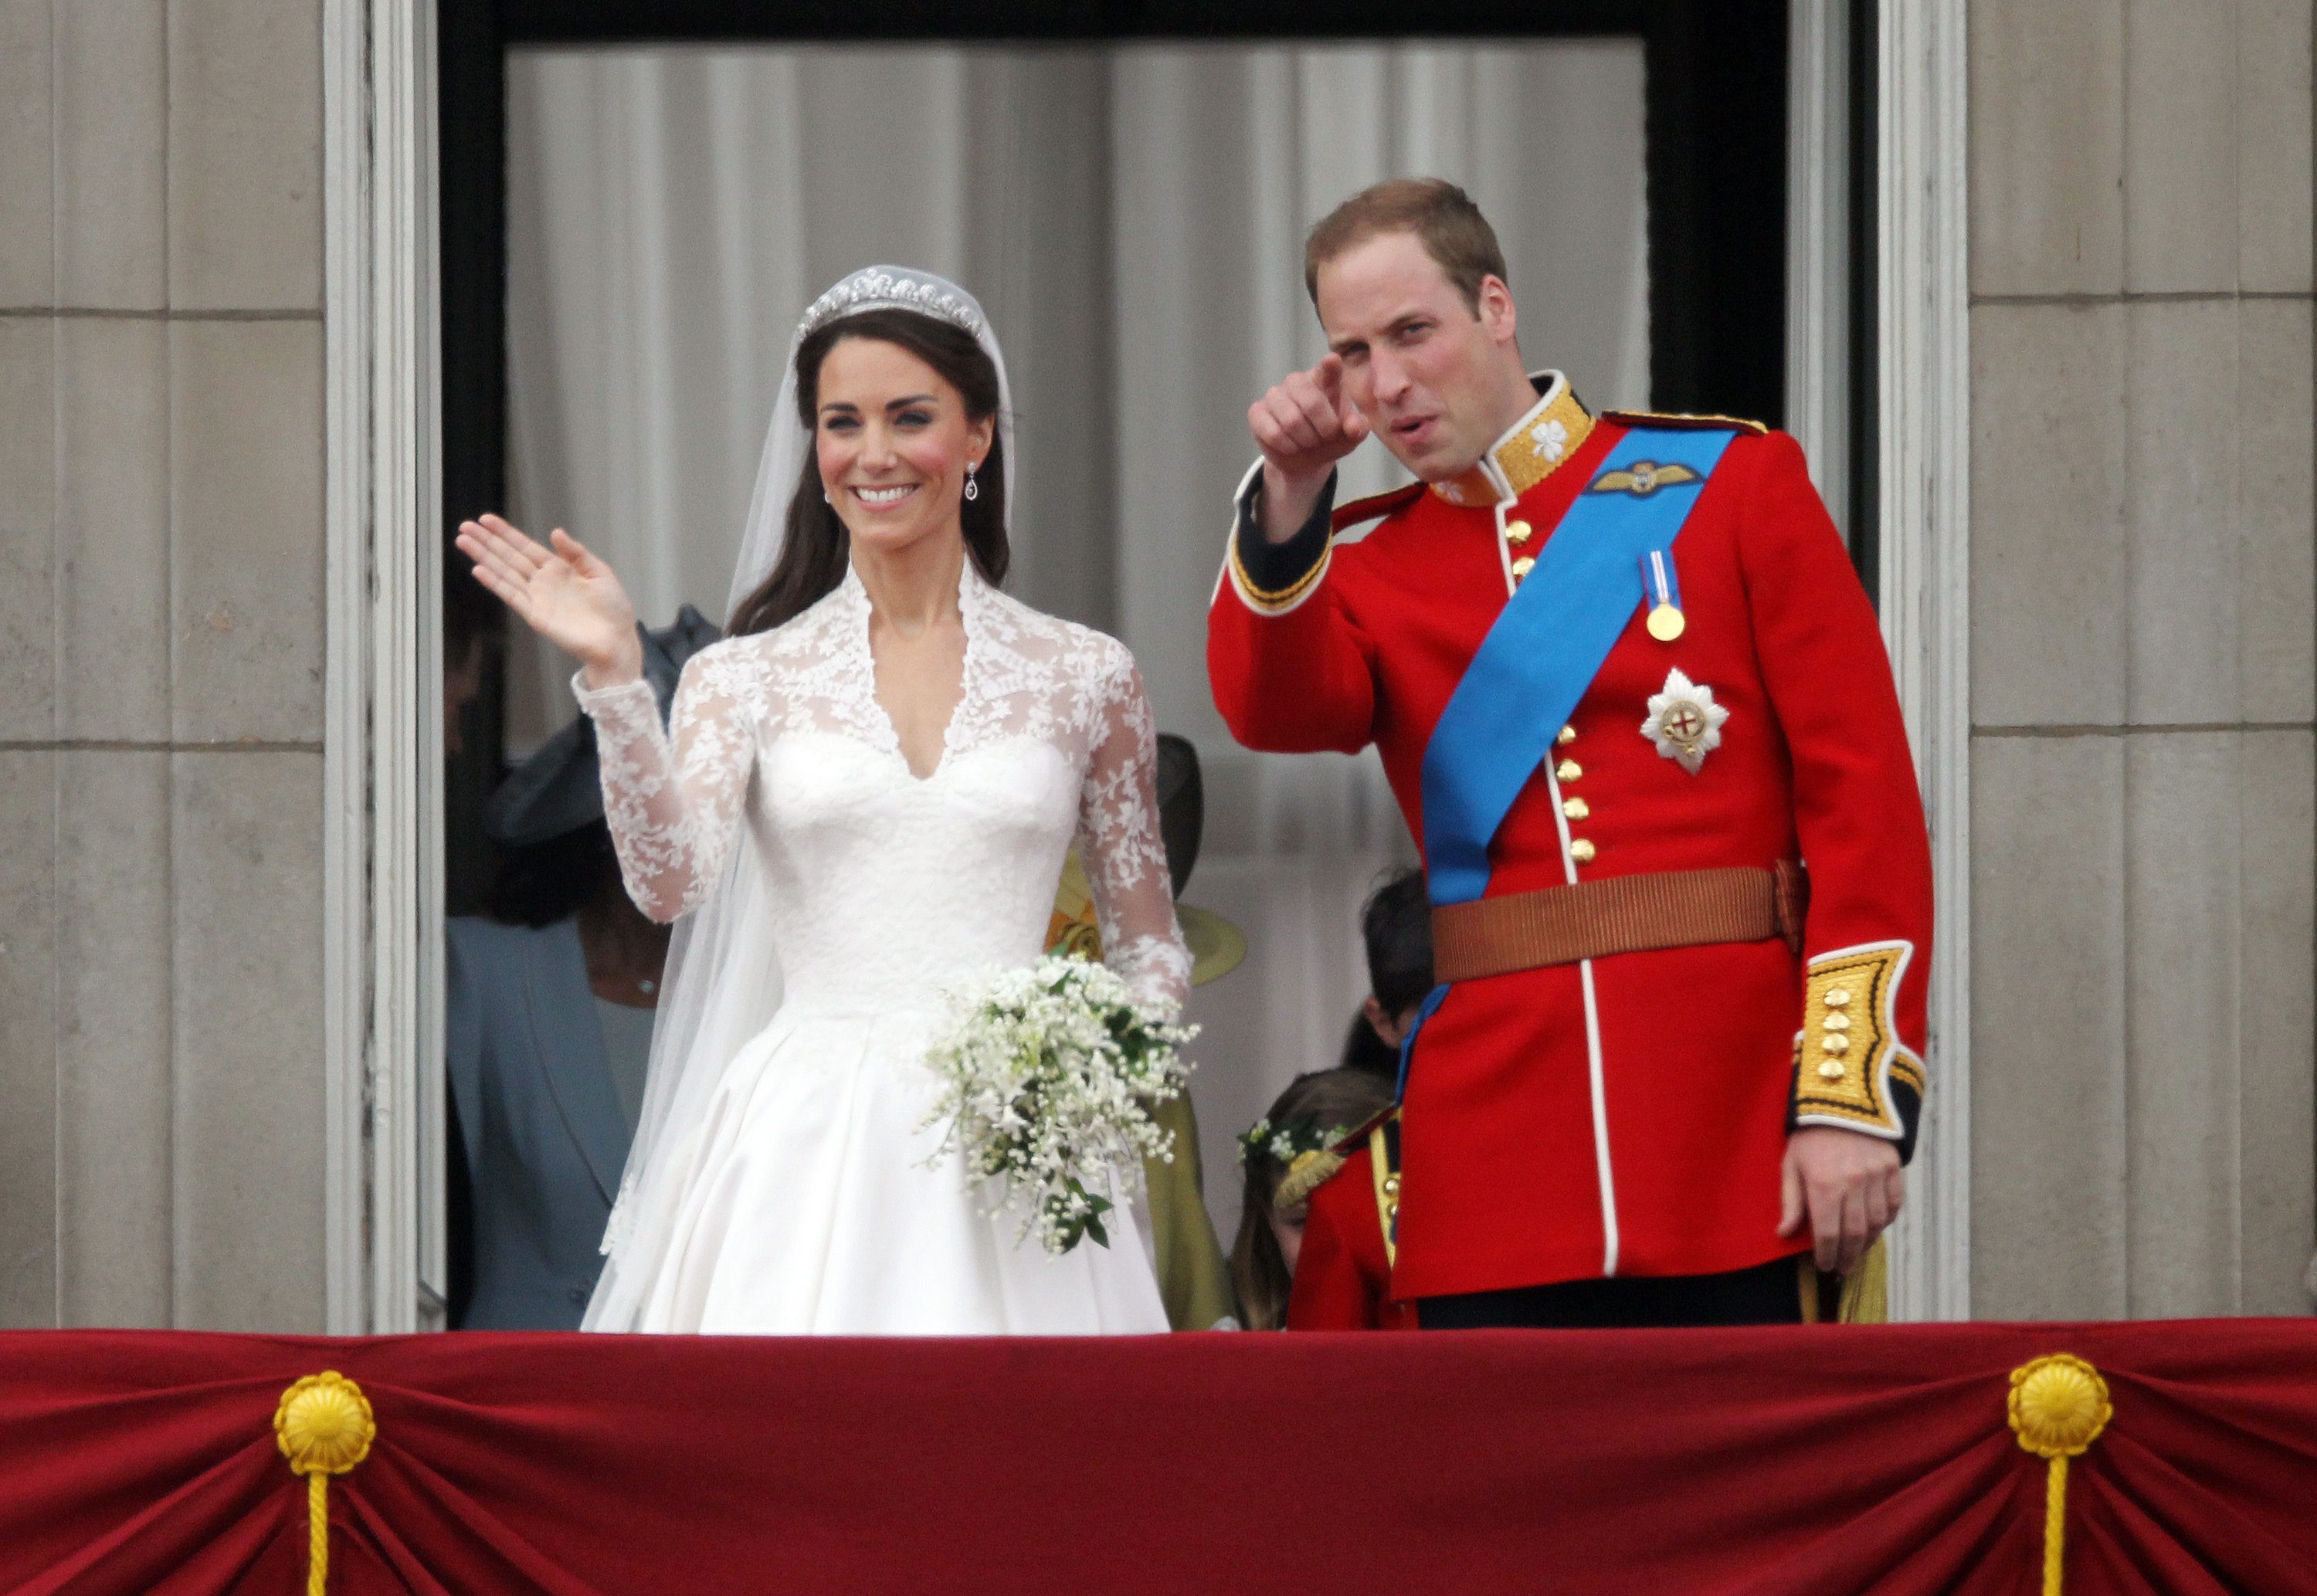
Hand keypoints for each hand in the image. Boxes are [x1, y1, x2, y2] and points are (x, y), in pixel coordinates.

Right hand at [456, 514, 641, 684]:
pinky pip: (511, 596)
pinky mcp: (535, 615)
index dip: (506, 533)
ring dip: (483, 558)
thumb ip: (576, 553)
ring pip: (504, 572)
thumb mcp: (599, 573)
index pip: (526, 546)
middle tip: (465, 526)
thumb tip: (556, 532)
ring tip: (463, 541)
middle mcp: (543, 581)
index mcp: (559, 568)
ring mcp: (537, 598)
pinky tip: (478, 570)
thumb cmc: (613, 608)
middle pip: (509, 557)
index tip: (486, 519)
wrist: (616, 640)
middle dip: (487, 542)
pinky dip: (495, 583)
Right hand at [1247, 353, 1370, 540]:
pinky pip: (1272, 433)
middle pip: (1311, 402)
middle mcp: (1298, 381)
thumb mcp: (1349, 436)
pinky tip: (1290, 447)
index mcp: (1325, 380)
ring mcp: (1275, 395)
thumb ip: (1357, 429)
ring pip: (1291, 421)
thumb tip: (1354, 428)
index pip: (1329, 368)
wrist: (1305, 457)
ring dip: (1305, 441)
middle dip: (1324, 428)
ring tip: (1308, 443)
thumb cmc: (1330, 437)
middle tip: (1326, 438)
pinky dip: (1287, 447)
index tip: (1332, 361)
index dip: (1330, 365)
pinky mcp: (1257, 412)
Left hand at [1778, 1126, 1902, 1275]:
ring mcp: (1876, 1175)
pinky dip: (1886, 1220)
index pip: (1828, 1233)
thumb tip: (1784, 1233)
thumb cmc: (1809, 1132)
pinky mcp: (1892, 1167)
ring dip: (1867, 1243)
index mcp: (1824, 1184)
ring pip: (1876, 1222)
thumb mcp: (1791, 1163)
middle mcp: (1853, 1183)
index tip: (1824, 1266)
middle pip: (1854, 1233)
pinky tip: (1876, 1229)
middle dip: (1847, 1256)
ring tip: (1856, 1253)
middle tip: (1842, 1268)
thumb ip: (1791, 1201)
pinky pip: (1893, 1203)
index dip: (1826, 1255)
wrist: (1842, 1097)